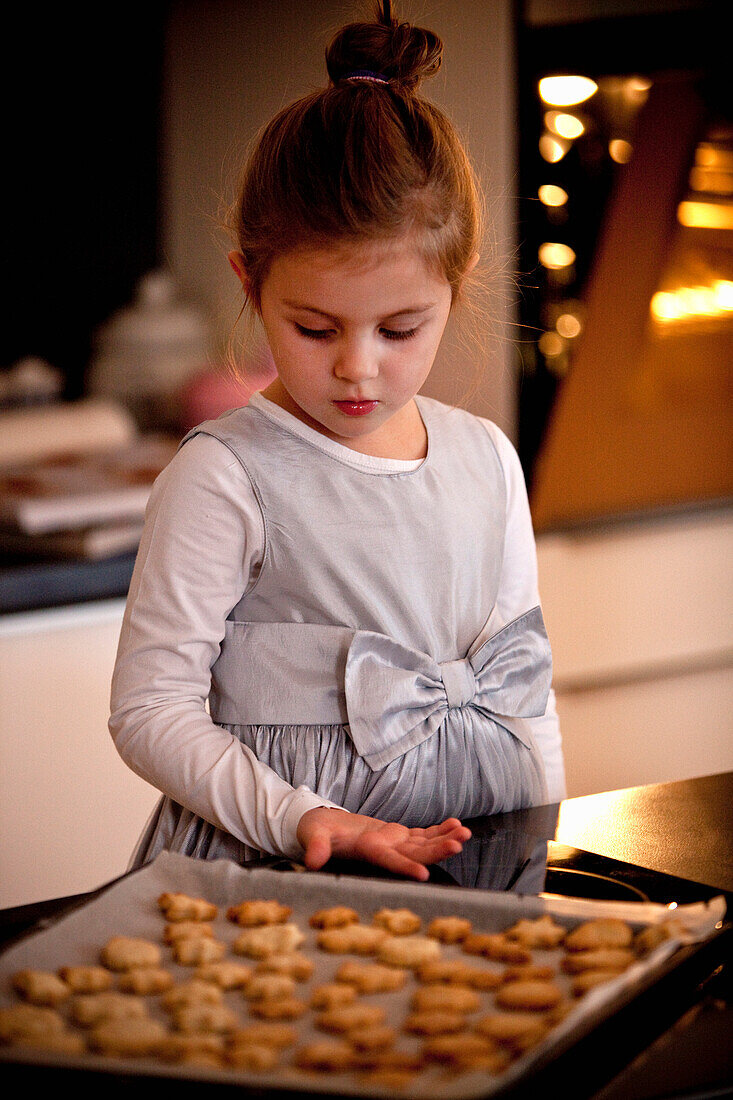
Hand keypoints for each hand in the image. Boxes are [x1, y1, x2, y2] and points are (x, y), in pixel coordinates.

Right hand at [296, 807, 470, 881]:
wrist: (324, 829)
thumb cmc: (317, 833)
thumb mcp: (313, 836)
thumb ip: (316, 847)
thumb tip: (312, 861)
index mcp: (367, 853)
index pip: (389, 862)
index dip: (406, 868)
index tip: (424, 874)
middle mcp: (385, 851)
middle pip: (415, 854)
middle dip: (437, 851)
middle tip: (458, 844)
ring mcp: (394, 844)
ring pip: (424, 844)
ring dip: (445, 839)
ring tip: (465, 833)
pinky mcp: (397, 835)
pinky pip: (423, 834)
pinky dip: (439, 830)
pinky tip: (455, 825)